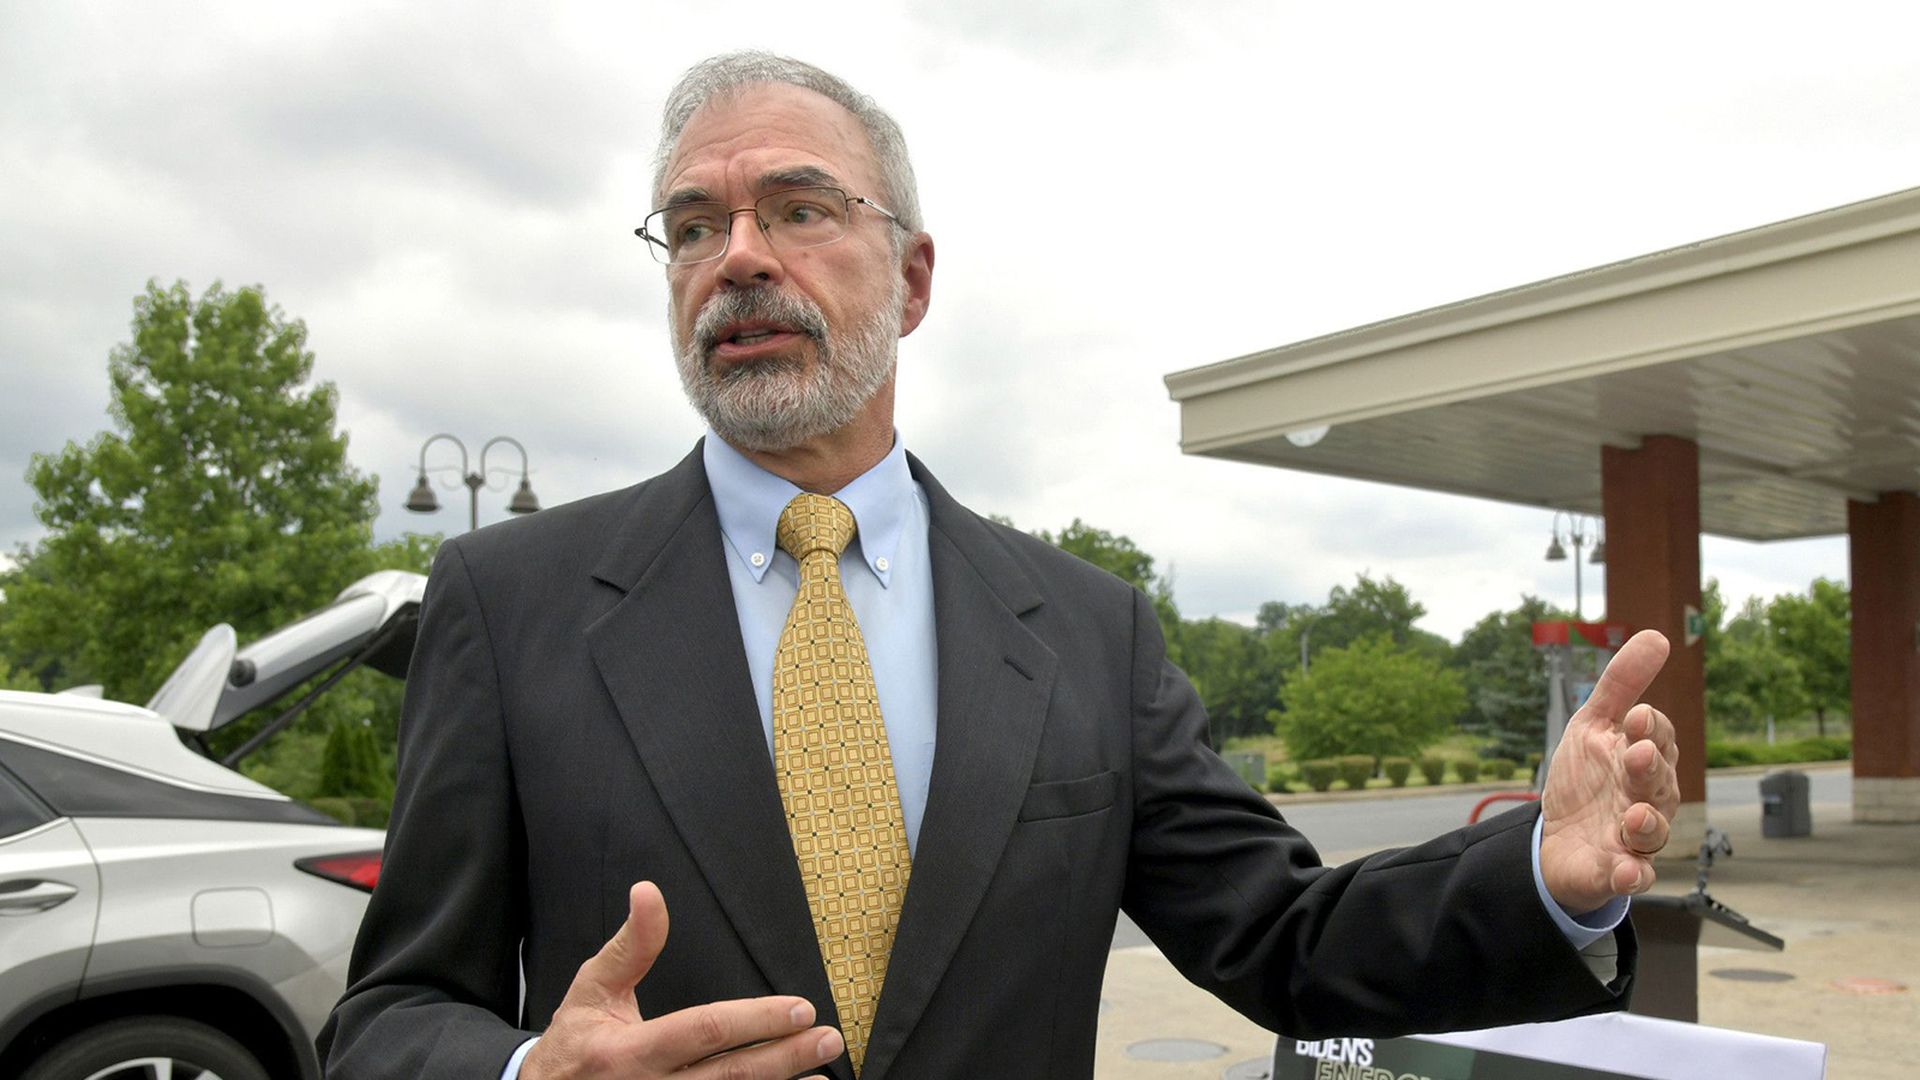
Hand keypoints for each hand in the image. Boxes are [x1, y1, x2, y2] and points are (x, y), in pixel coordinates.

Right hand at [521, 881, 842, 1079]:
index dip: (755, 1020)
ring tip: (822, 1072)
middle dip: (784, 1057)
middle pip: (730, 1075)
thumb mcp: (593, 988)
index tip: (799, 1008)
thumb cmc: (574, 1043)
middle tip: (828, 1038)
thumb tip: (649, 892)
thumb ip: (631, 945)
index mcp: (628, 1052)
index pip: (704, 1031)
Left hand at [1538, 630, 1681, 914]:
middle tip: (1637, 754)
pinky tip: (1628, 872)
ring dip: (1646, 823)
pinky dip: (1633, 876)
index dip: (1648, 729)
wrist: (1557, 838)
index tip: (1635, 716)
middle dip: (1650, 768)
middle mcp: (1647, 798)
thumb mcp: (1593, 726)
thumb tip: (1657, 636)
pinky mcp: (1618, 871)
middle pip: (1659, 783)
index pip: (1656, 739)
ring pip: (1652, 832)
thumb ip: (1621, 685)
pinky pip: (1634, 877)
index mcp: (1644, 760)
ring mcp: (1634, 838)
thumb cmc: (1585, 779)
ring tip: (1634, 816)